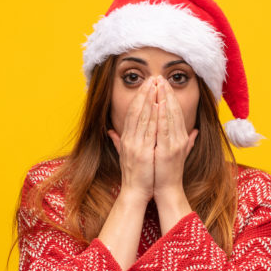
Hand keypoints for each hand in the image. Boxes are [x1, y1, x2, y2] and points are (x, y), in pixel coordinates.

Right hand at [107, 77, 158, 203]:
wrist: (134, 192)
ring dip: (149, 99)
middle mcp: (129, 139)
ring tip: (156, 85)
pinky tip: (159, 105)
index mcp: (126, 139)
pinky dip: (154, 117)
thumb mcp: (125, 155)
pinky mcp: (143, 152)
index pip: (131, 113)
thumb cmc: (134, 175)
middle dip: (144, 93)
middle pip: (136, 111)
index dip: (138, 97)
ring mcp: (135, 145)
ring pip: (142, 117)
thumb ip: (119, 141)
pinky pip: (149, 131)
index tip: (146, 85)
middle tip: (152, 78)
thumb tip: (111, 132)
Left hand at [154, 76, 197, 200]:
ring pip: (169, 116)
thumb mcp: (178, 153)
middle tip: (159, 77)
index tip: (163, 84)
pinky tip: (157, 104)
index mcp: (181, 137)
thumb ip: (187, 141)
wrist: (168, 189)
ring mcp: (175, 144)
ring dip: (163, 99)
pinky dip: (161, 116)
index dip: (170, 97)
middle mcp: (180, 138)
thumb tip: (195, 132)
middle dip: (166, 93)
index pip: (176, 113)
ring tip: (158, 85)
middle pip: (174, 111)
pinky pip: (164, 129)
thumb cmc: (168, 172)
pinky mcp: (168, 150)